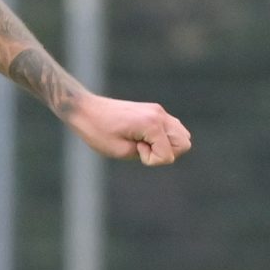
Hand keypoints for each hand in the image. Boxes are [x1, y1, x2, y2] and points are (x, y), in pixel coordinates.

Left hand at [68, 92, 193, 166]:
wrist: (84, 109)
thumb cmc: (98, 131)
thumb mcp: (120, 151)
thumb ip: (146, 153)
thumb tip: (163, 151)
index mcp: (152, 124)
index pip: (169, 154)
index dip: (152, 160)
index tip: (135, 150)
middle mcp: (159, 115)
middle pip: (184, 142)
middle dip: (166, 152)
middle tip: (142, 149)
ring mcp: (158, 111)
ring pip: (181, 134)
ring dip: (167, 145)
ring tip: (143, 143)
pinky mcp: (153, 110)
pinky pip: (170, 128)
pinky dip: (163, 137)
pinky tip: (143, 138)